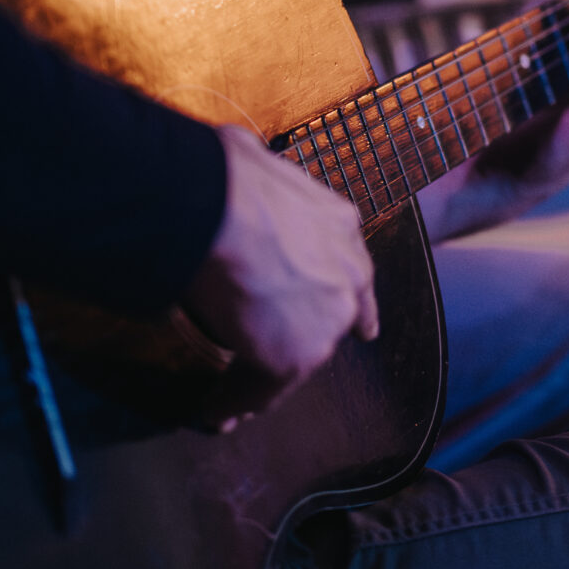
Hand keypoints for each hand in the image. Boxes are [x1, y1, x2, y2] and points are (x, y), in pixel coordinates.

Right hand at [180, 121, 379, 428]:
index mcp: (343, 228)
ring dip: (267, 375)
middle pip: (330, 319)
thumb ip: (263, 180)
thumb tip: (238, 157)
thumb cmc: (228, 177)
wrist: (222, 211)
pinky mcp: (293, 358)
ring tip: (237, 398)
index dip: (342, 298)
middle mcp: (349, 277)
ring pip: (298, 358)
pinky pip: (260, 387)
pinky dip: (235, 399)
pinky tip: (217, 411)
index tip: (351, 325)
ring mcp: (326, 321)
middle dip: (305, 337)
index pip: (349, 273)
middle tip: (274, 354)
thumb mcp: (262, 168)